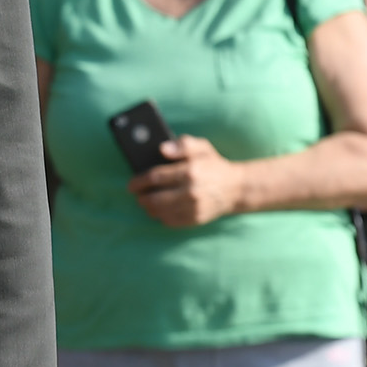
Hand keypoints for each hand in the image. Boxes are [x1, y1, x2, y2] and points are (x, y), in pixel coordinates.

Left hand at [130, 135, 244, 227]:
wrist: (235, 188)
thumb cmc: (213, 165)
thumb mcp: (202, 147)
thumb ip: (182, 144)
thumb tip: (162, 149)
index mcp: (190, 171)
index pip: (154, 178)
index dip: (138, 182)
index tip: (131, 184)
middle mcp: (191, 191)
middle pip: (153, 199)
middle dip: (141, 197)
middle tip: (137, 194)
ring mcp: (193, 207)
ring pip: (159, 212)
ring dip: (148, 207)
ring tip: (146, 201)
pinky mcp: (195, 219)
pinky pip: (170, 221)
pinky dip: (161, 216)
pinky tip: (160, 209)